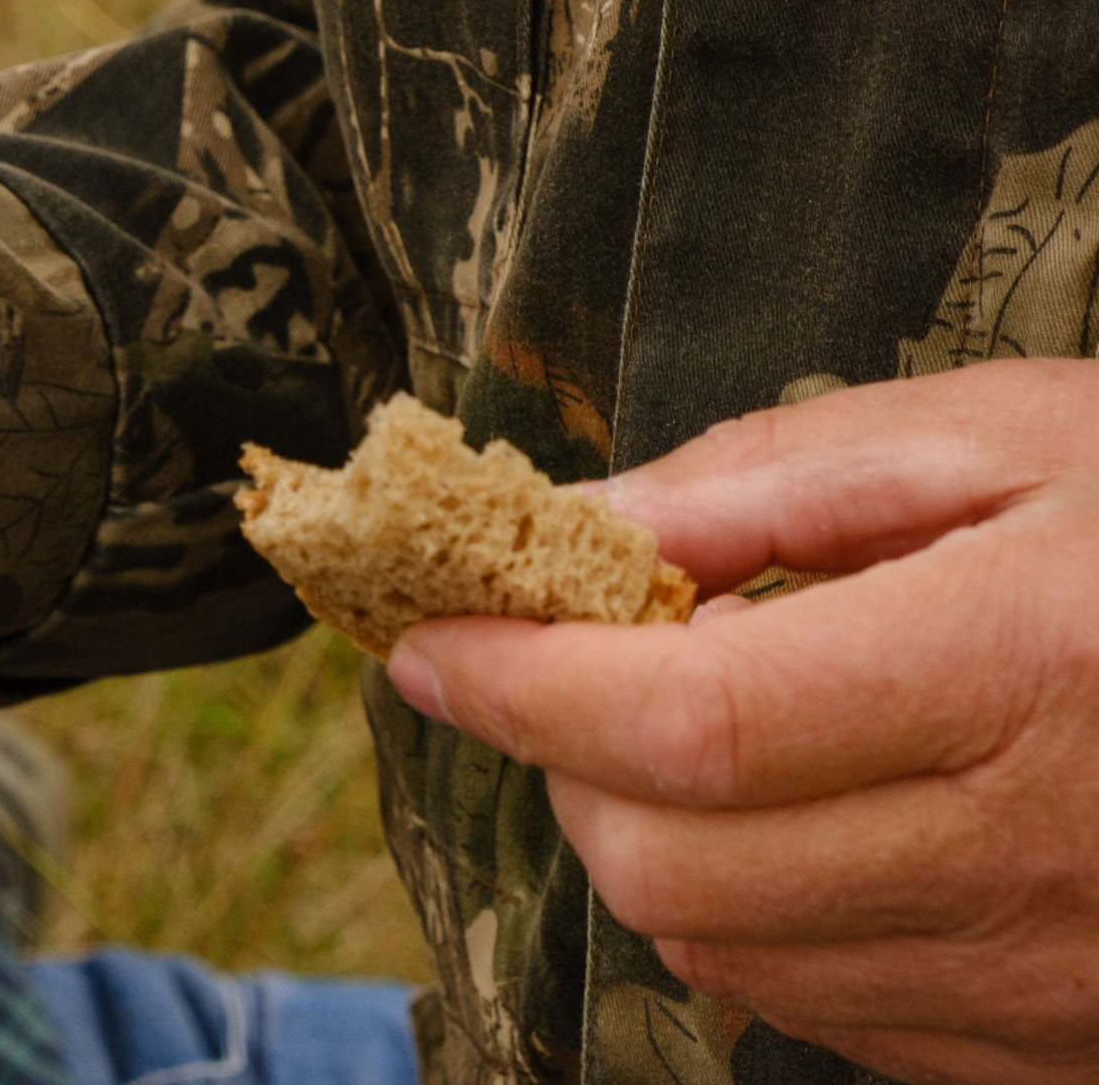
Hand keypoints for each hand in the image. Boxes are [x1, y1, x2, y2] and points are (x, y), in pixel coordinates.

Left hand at [387, 361, 1098, 1084]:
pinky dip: (757, 923)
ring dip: (648, 844)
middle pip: (672, 864)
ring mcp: (1048, 976)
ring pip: (730, 955)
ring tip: (696, 733)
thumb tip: (584, 526)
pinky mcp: (1063, 1043)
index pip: (679, 720)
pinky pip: (831, 1018)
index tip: (426, 641)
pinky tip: (803, 823)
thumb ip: (779, 482)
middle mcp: (1023, 854)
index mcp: (1010, 674)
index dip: (517, 687)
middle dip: (566, 767)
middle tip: (582, 668)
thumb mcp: (1010, 436)